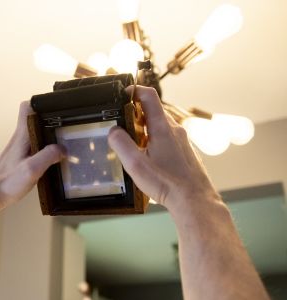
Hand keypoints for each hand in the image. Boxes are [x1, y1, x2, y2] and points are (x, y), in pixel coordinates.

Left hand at [0, 101, 63, 209]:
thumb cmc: (5, 183)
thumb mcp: (32, 169)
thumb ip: (49, 156)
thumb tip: (62, 149)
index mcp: (22, 135)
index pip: (27, 106)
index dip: (41, 102)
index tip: (55, 108)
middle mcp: (19, 138)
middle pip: (35, 118)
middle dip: (50, 120)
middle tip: (63, 129)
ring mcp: (18, 148)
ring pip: (35, 133)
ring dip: (48, 136)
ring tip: (61, 146)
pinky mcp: (18, 158)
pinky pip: (34, 147)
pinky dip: (44, 150)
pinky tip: (50, 163)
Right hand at [108, 86, 219, 213]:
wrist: (193, 200)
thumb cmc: (167, 183)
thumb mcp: (135, 164)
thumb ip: (121, 144)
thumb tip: (113, 131)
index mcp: (162, 127)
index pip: (149, 96)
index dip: (135, 91)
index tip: (124, 94)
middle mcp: (175, 129)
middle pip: (154, 111)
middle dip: (136, 115)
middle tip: (122, 126)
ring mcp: (183, 140)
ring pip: (161, 126)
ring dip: (145, 130)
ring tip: (134, 146)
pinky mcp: (185, 152)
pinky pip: (168, 138)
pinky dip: (155, 141)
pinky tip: (149, 159)